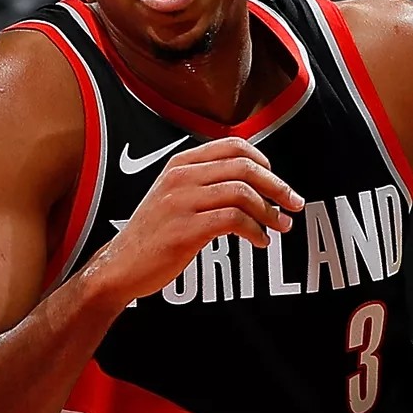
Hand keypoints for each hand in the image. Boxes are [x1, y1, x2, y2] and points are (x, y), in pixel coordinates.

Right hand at [87, 137, 304, 304]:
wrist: (119, 266)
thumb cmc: (152, 236)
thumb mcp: (174, 197)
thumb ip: (205, 184)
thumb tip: (253, 185)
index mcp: (180, 164)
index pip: (233, 146)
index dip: (263, 162)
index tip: (276, 181)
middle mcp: (181, 177)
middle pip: (244, 167)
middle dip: (277, 186)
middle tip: (294, 204)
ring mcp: (181, 202)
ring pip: (243, 193)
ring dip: (270, 212)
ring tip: (279, 227)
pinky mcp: (186, 229)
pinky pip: (234, 220)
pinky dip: (255, 230)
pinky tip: (259, 242)